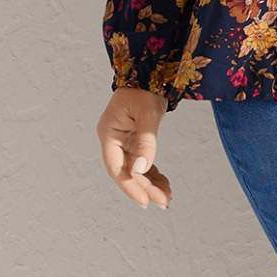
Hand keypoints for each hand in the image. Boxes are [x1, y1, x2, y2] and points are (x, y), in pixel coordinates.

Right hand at [98, 86, 171, 207]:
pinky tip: (164, 184)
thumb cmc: (145, 90)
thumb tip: (142, 169)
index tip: (144, 202)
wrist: (149, 74)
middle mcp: (112, 140)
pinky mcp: (132, 141)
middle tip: (164, 202)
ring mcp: (121, 141)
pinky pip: (141, 162)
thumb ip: (145, 142)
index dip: (130, 186)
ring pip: (134, 169)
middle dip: (144, 188)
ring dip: (149, 184)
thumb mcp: (148, 114)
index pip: (116, 167)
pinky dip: (152, 173)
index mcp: (108, 134)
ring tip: (167, 197)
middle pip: (126, 171)